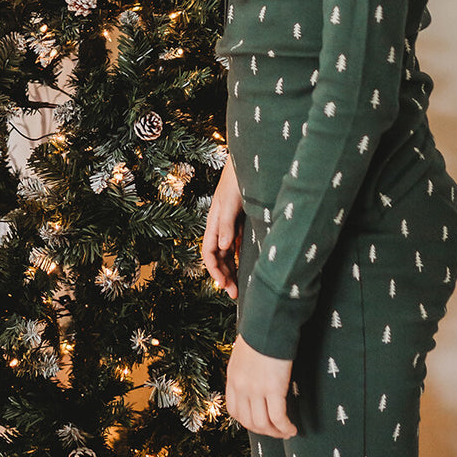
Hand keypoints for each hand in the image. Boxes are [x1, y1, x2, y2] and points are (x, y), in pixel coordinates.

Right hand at [202, 157, 243, 299]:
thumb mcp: (231, 202)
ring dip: (231, 270)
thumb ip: (227, 225)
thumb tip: (223, 249)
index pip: (208, 253)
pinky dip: (239, 258)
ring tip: (239, 286)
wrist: (248, 162)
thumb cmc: (237, 180)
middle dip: (224, 276)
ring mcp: (230, 225)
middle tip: (234, 295)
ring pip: (227, 254)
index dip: (214, 271)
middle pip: (218, 257)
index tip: (223, 286)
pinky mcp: (241, 222)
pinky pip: (237, 246)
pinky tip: (245, 267)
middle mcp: (220, 227)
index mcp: (213, 222)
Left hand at [225, 336, 295, 438]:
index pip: (234, 411)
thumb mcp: (244, 353)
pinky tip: (292, 428)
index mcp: (233, 377)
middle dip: (264, 431)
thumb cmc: (261, 333)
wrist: (268, 322)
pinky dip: (286, 427)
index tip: (260, 423)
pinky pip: (278, 418)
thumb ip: (245, 369)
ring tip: (287, 431)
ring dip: (276, 432)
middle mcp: (241, 386)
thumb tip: (254, 378)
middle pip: (249, 422)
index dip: (247, 422)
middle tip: (277, 431)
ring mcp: (256, 389)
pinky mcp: (273, 388)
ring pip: (263, 424)